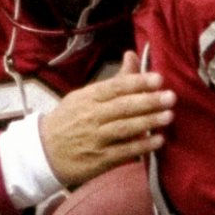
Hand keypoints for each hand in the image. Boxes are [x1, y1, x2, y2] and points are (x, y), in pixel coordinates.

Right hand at [40, 55, 175, 189]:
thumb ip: (113, 80)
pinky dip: (142, 146)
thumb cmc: (69, 119)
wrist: (44, 152)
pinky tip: (158, 141)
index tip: (158, 79)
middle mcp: (91, 117)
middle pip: (122, 107)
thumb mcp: (85, 96)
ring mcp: (95, 139)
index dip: (137, 82)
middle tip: (170, 97)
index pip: (114, 87)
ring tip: (169, 116)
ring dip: (148, 122)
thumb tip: (132, 55)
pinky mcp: (99, 159)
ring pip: (124, 128)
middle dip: (148, 101)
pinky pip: (123, 151)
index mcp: (88, 98)